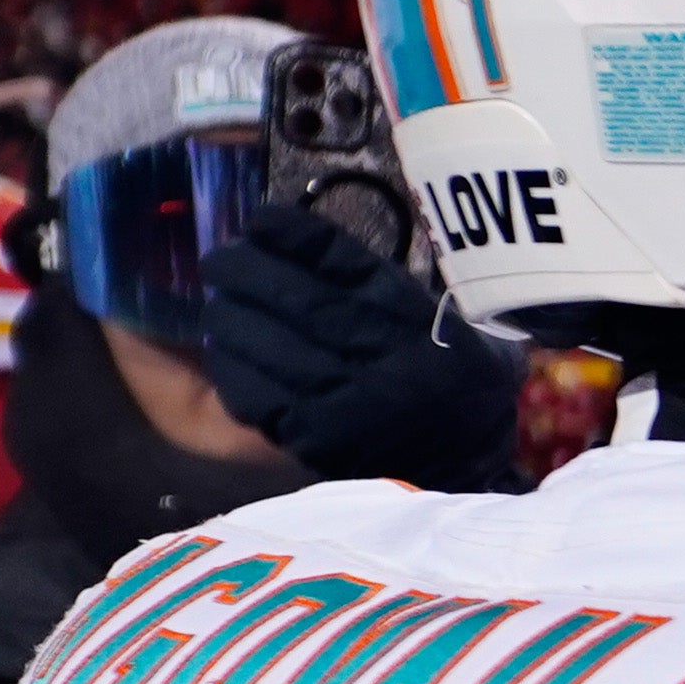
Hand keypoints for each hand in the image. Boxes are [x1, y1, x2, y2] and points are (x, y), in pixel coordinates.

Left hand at [201, 196, 519, 488]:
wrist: (467, 463)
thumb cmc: (451, 380)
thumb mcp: (435, 317)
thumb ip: (379, 284)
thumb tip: (296, 243)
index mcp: (411, 316)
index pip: (340, 258)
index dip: (289, 234)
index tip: (259, 221)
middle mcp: (382, 352)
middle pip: (297, 299)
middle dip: (245, 272)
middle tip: (218, 260)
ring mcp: (348, 398)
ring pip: (269, 346)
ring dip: (230, 320)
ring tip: (217, 306)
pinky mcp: (320, 438)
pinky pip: (259, 396)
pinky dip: (233, 371)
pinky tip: (224, 356)